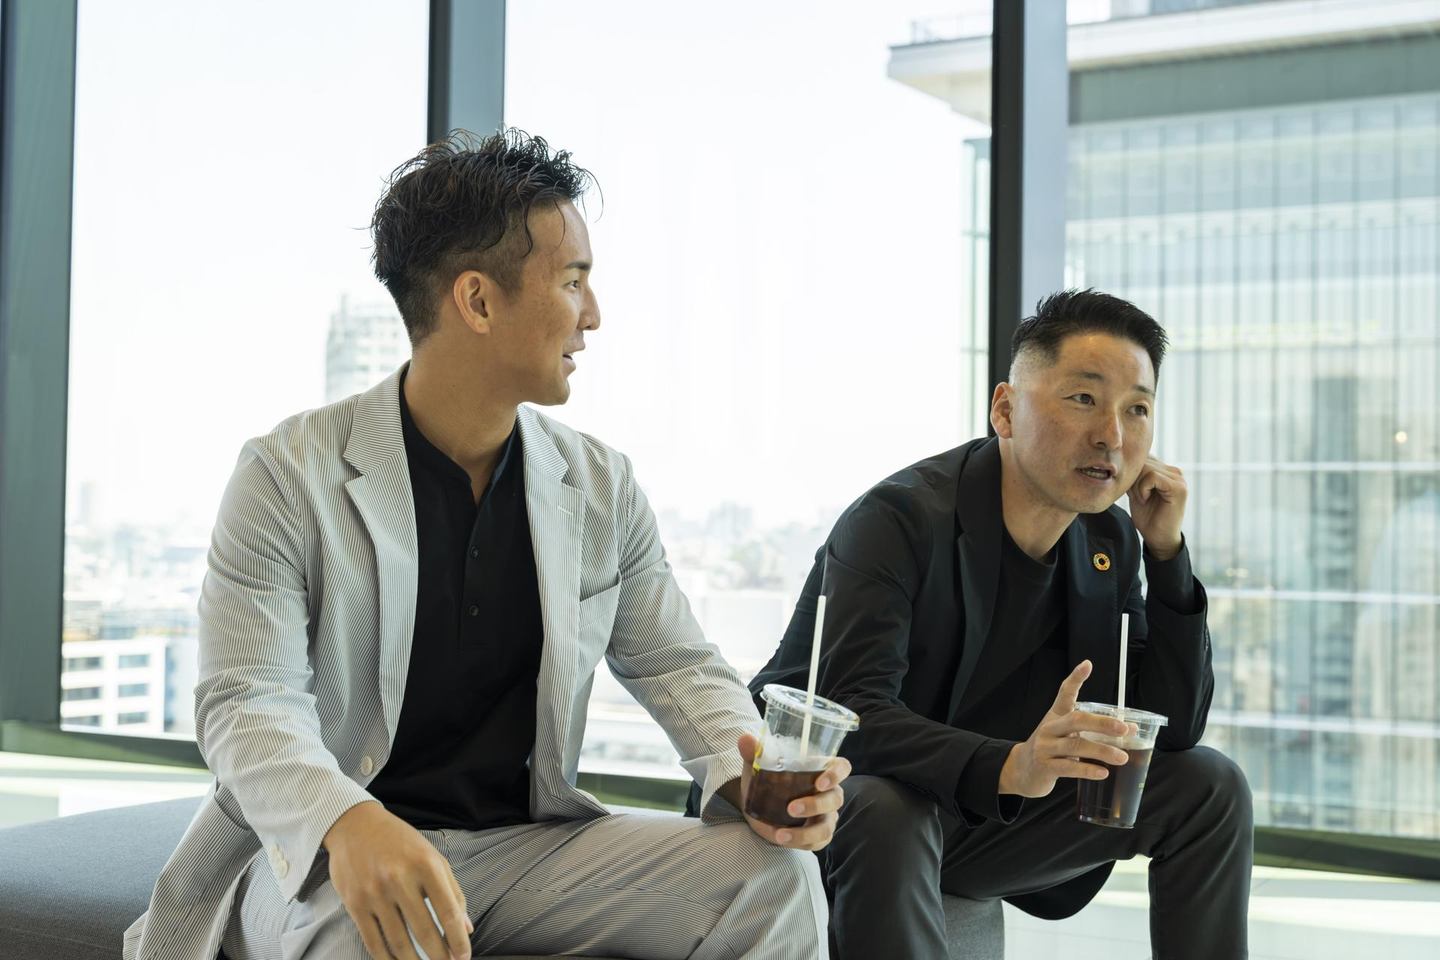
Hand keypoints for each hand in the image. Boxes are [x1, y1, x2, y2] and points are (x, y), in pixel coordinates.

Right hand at [322, 801, 472, 959]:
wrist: (355, 825)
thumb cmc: (399, 842)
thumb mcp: (433, 857)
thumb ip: (453, 891)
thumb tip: (467, 927)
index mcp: (426, 865)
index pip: (449, 912)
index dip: (458, 940)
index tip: (464, 957)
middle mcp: (400, 879)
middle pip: (425, 931)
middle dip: (440, 956)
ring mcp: (375, 893)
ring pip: (399, 941)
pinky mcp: (355, 904)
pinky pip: (373, 941)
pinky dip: (387, 959)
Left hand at [735, 733, 850, 850]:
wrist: (756, 803)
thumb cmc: (766, 777)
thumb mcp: (758, 764)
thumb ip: (755, 751)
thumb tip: (745, 739)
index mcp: (821, 769)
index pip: (842, 767)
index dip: (837, 774)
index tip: (820, 782)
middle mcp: (828, 793)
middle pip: (835, 799)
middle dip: (815, 805)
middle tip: (792, 808)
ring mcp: (825, 816)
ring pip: (826, 827)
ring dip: (805, 832)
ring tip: (780, 834)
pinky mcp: (817, 836)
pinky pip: (816, 843)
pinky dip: (799, 843)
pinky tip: (781, 839)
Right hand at [998, 660, 1131, 797]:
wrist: (1023, 771)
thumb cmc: (1052, 749)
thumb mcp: (1068, 735)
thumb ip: (1095, 731)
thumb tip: (1133, 730)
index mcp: (1056, 716)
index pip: (1065, 693)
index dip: (1076, 679)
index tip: (1087, 665)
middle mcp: (1049, 728)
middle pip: (1076, 720)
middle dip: (1102, 723)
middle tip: (1124, 729)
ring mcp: (1045, 747)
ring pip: (1076, 746)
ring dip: (1102, 751)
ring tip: (1122, 757)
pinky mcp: (1045, 767)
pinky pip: (1069, 767)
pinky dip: (1088, 770)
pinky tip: (1103, 772)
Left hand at [1127, 455, 1186, 559]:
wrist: (1158, 538)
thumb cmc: (1147, 516)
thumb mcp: (1136, 491)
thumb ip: (1135, 475)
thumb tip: (1124, 460)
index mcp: (1165, 470)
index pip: (1143, 457)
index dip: (1132, 473)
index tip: (1132, 491)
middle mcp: (1175, 472)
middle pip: (1143, 461)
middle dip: (1133, 479)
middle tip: (1136, 497)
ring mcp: (1179, 479)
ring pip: (1146, 467)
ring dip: (1137, 485)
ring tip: (1141, 499)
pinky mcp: (1179, 488)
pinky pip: (1153, 476)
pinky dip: (1143, 488)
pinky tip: (1145, 499)